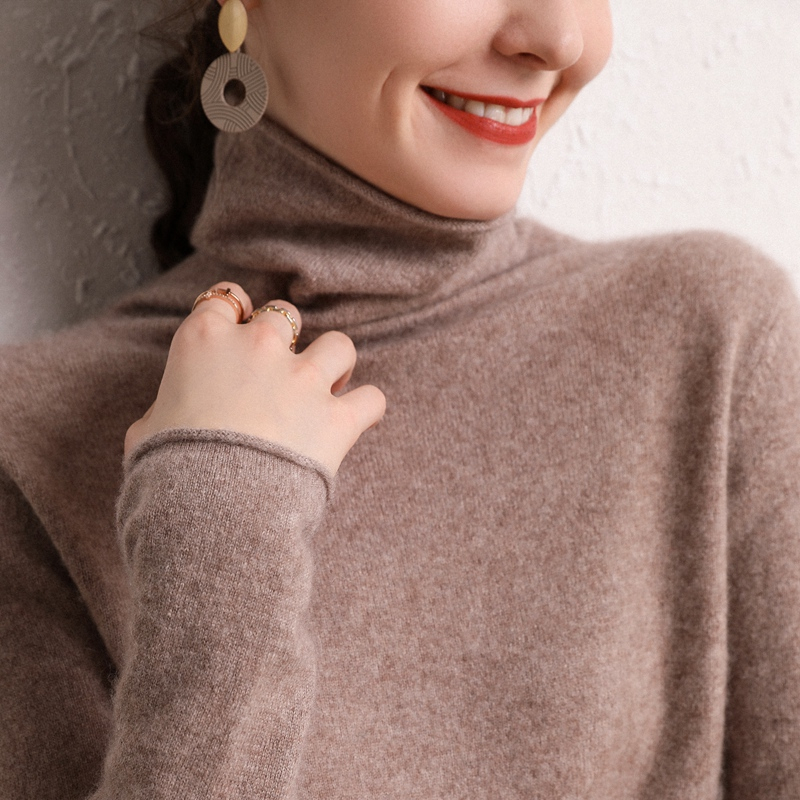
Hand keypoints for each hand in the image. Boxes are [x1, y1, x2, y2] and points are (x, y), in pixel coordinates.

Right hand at [125, 282, 385, 473]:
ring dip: (335, 364)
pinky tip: (356, 421)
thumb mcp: (145, 431)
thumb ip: (165, 407)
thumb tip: (166, 417)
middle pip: (284, 315)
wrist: (211, 511)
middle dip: (286, 339)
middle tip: (281, 372)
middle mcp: (258, 346)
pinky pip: (372, 398)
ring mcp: (303, 378)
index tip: (239, 330)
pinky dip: (366, 409)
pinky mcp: (337, 416)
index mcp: (206, 340)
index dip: (235, 314)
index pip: (225, 298)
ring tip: (328, 388)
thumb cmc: (168, 471)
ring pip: (339, 345)